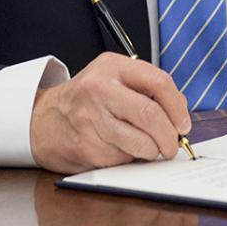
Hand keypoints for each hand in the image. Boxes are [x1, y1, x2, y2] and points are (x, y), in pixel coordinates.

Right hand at [29, 52, 190, 173]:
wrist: (44, 120)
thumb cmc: (87, 99)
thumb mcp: (114, 78)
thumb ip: (147, 88)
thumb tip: (180, 115)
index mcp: (112, 67)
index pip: (159, 82)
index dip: (178, 107)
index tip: (183, 124)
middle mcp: (100, 89)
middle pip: (151, 115)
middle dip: (169, 136)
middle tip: (173, 145)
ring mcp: (91, 119)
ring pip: (141, 142)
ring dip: (153, 151)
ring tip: (150, 149)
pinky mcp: (87, 147)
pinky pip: (124, 158)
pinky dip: (131, 158)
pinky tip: (122, 150)